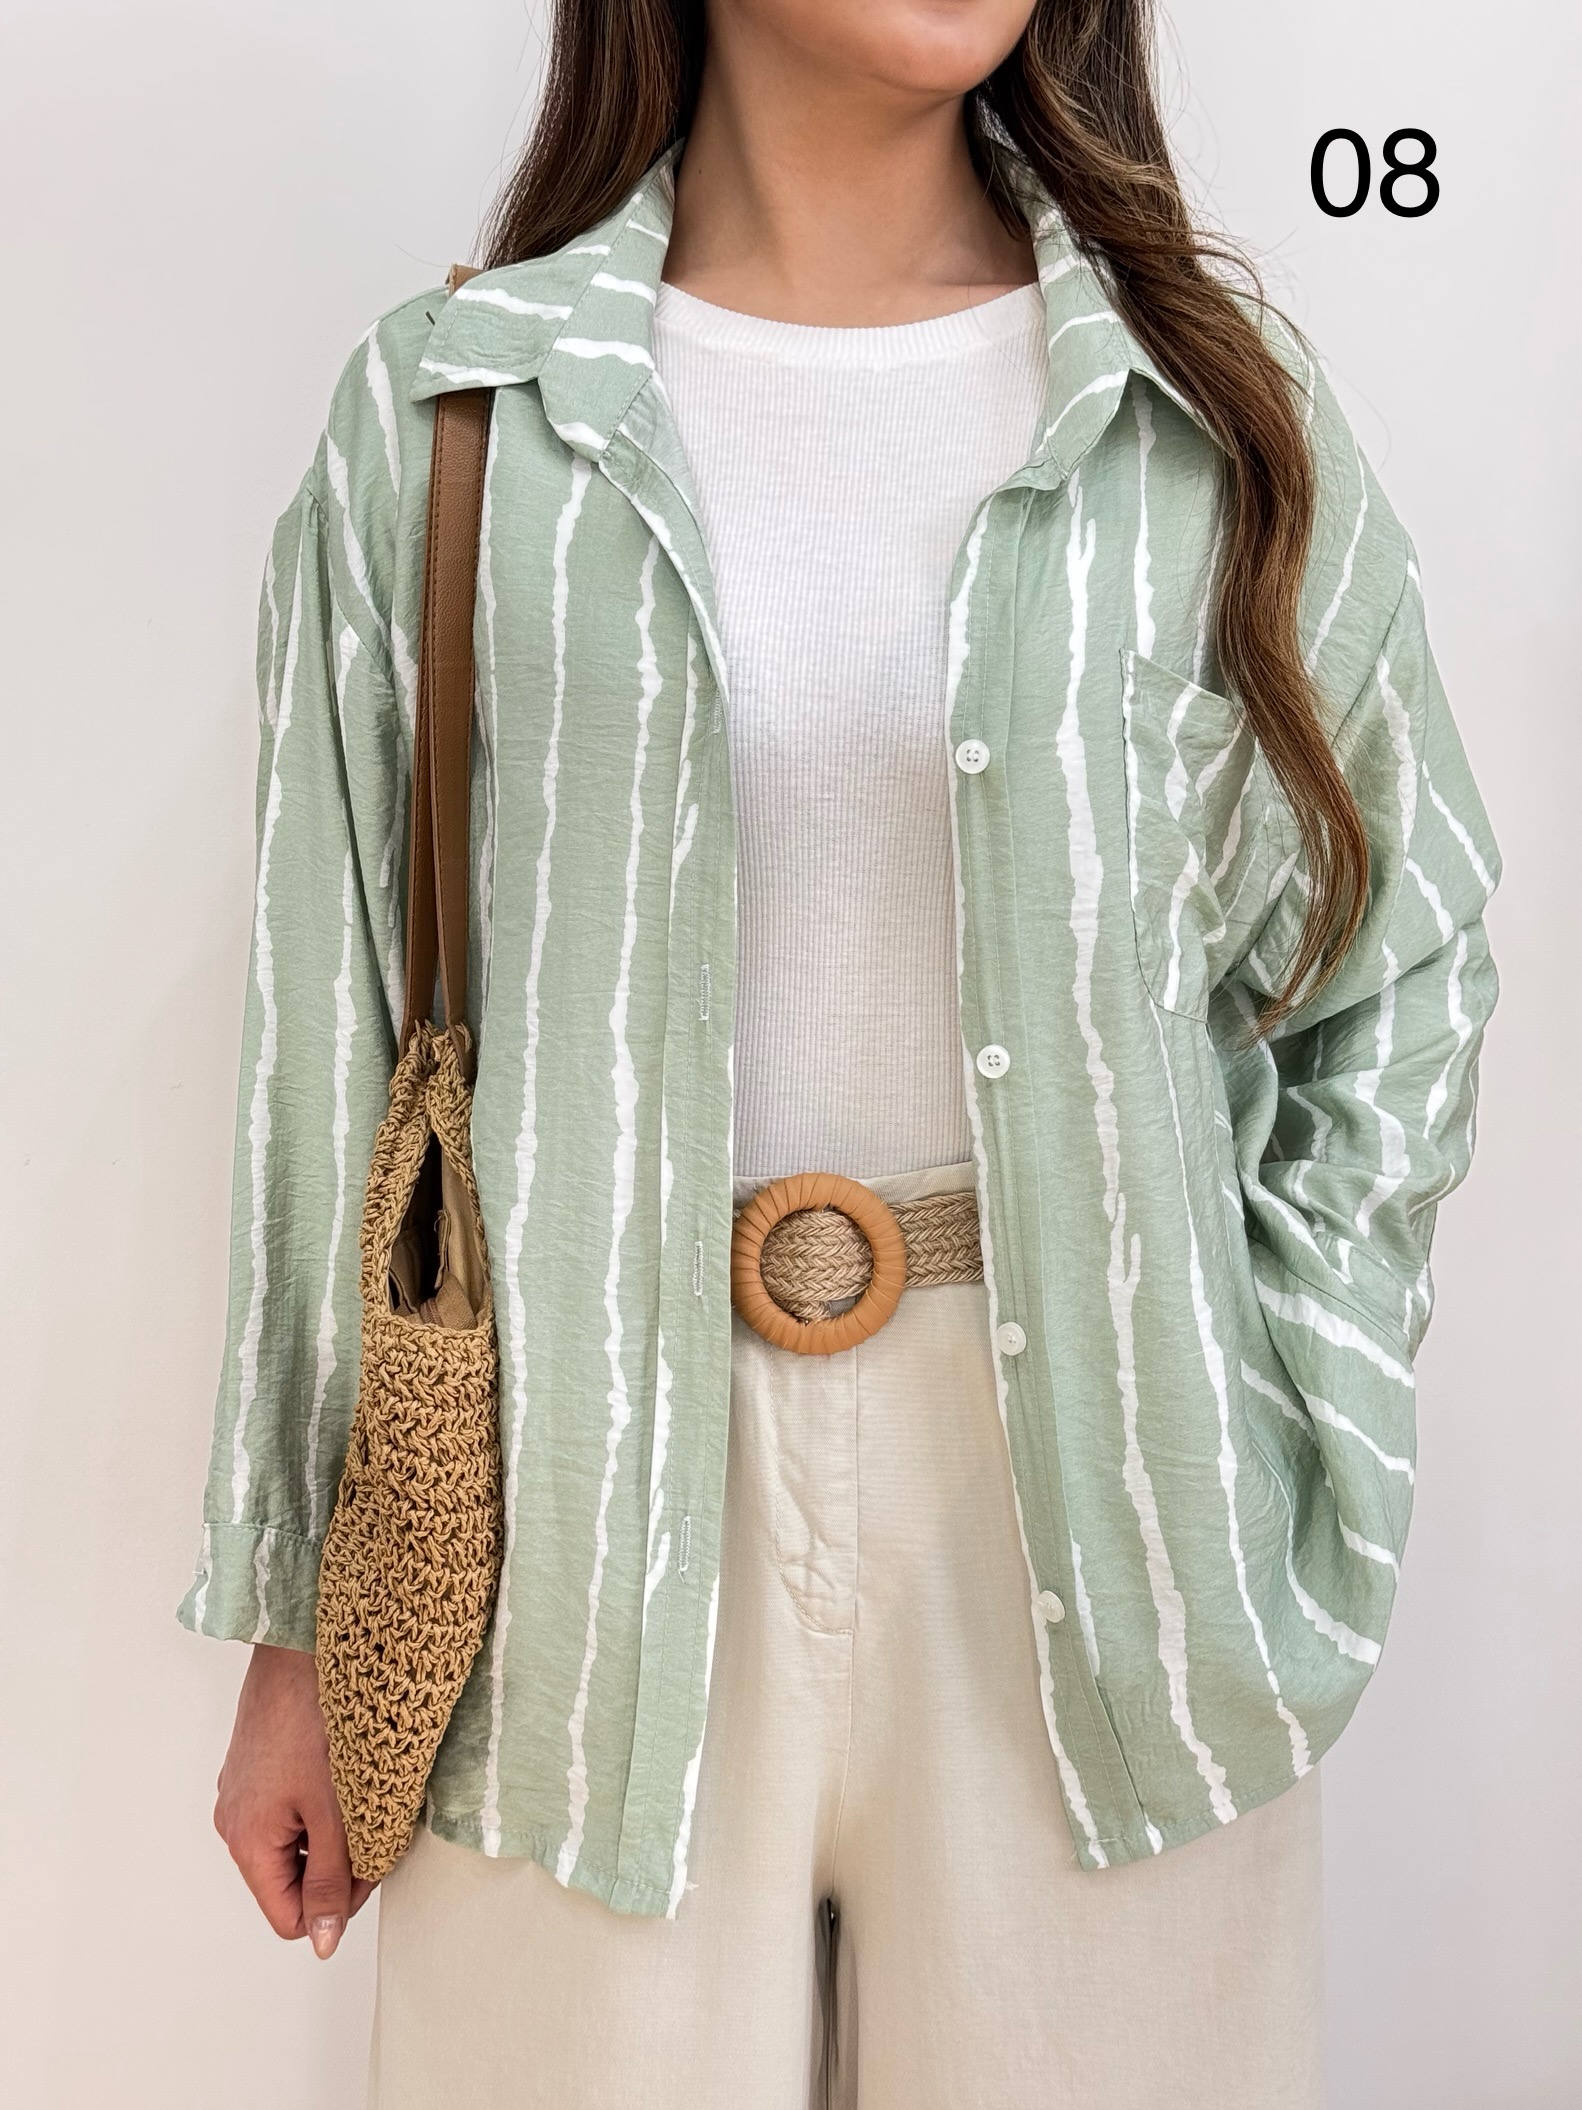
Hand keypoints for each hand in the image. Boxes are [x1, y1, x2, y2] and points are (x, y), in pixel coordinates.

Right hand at [214, 1643, 373, 1957]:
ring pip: (293, 1841)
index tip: (370, 1866)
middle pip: (289, 1880)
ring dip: (330, 1831)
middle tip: (374, 1825)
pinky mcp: (258, 1761)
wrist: (302, 1645)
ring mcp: (244, 1789)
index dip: (334, 1905)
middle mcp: (235, 1819)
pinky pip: (289, 1806)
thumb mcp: (334, 1812)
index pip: (287, 1917)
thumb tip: (320, 1941)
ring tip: (361, 1793)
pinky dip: (319, 1802)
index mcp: (246, 1840)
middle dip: (335, 1865)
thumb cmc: (316, 1721)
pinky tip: (343, 1772)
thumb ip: (330, 1880)